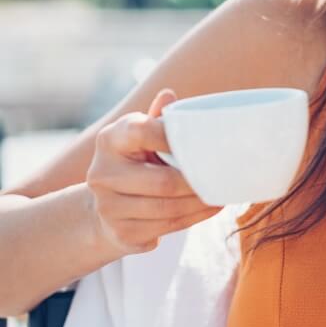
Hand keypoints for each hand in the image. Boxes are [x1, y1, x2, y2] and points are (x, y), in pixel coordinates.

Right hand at [86, 88, 222, 255]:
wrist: (105, 206)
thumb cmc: (136, 160)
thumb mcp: (142, 135)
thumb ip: (158, 118)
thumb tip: (168, 94)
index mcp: (110, 140)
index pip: (141, 132)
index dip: (172, 136)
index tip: (200, 140)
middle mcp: (102, 173)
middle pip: (162, 181)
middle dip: (197, 181)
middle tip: (223, 176)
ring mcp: (108, 207)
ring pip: (168, 208)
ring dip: (201, 203)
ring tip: (221, 192)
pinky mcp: (122, 233)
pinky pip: (167, 226)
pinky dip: (193, 217)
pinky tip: (209, 208)